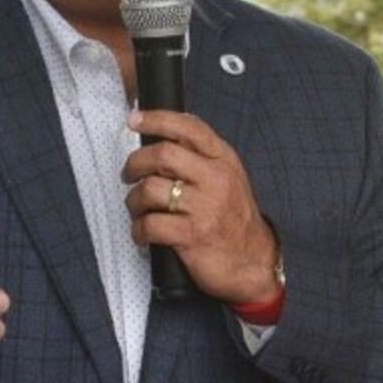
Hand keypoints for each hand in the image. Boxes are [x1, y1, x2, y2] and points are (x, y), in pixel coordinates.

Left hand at [123, 111, 281, 304]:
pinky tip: (142, 234)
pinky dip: (138, 230)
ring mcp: (204, 208)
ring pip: (149, 189)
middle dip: (135, 163)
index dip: (156, 119)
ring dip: (133, 201)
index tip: (134, 119)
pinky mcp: (192, 235)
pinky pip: (149, 225)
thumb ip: (202, 157)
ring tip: (137, 209)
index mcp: (224, 160)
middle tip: (129, 174)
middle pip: (162, 155)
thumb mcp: (229, 178)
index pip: (188, 128)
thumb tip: (161, 139)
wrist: (254, 263)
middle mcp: (216, 179)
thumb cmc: (235, 221)